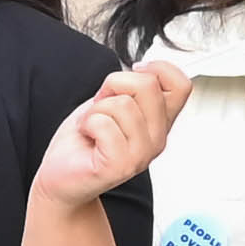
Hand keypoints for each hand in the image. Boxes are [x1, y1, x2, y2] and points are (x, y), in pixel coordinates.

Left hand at [36, 60, 184, 209]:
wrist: (62, 176)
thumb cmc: (85, 140)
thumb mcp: (112, 101)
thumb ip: (132, 88)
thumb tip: (142, 70)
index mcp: (160, 121)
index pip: (181, 85)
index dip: (158, 69)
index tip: (134, 74)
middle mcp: (156, 139)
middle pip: (148, 85)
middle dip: (115, 84)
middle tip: (102, 104)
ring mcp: (141, 155)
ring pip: (123, 104)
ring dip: (97, 109)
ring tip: (92, 124)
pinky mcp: (120, 166)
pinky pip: (104, 124)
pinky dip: (88, 123)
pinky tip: (88, 135)